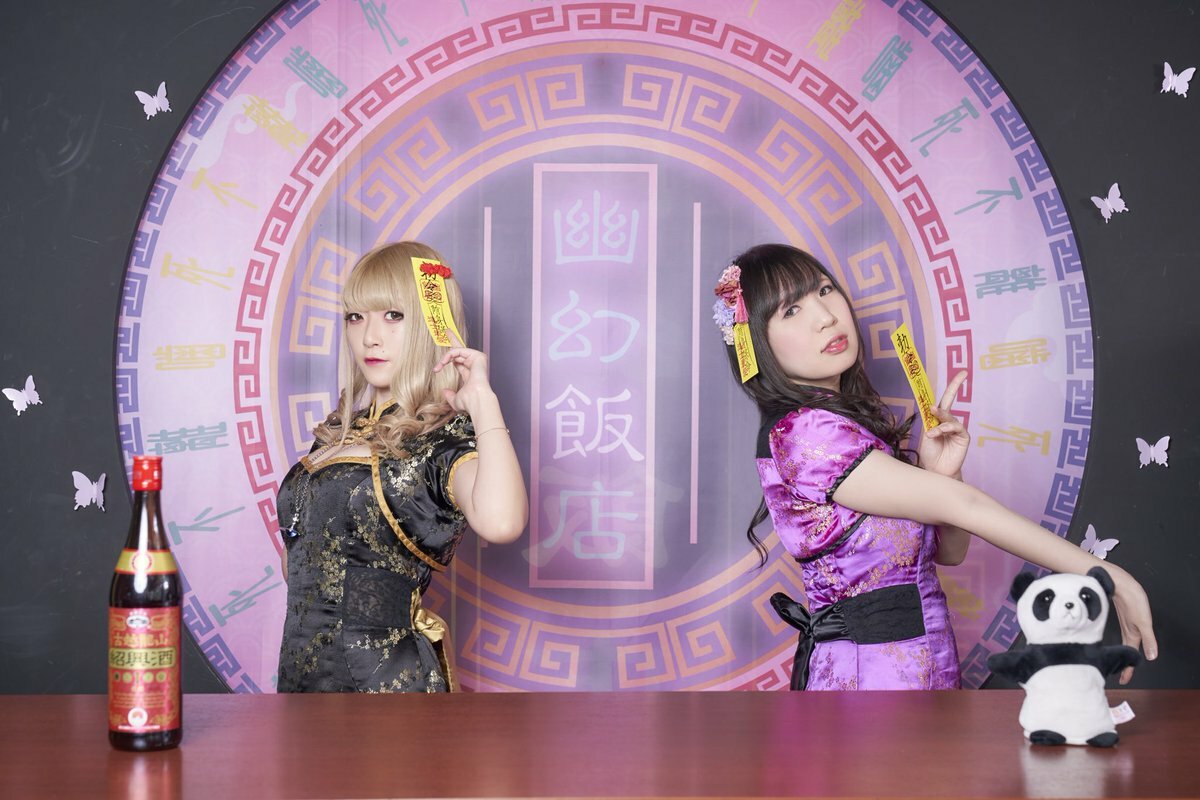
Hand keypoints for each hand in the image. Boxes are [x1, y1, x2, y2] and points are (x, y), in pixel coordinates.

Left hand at [433, 331, 494, 414]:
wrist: (476, 400)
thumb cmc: (468, 402)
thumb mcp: (455, 399)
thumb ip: (450, 395)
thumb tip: (445, 392)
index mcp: (469, 374)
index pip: (459, 361)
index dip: (451, 356)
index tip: (444, 352)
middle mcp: (474, 365)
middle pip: (461, 349)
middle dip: (453, 340)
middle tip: (446, 331)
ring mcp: (477, 359)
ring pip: (457, 351)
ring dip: (444, 359)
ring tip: (438, 367)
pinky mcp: (478, 356)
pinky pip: (459, 351)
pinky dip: (449, 356)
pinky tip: (443, 363)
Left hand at [917, 370, 969, 477]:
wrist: (936, 471)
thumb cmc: (930, 454)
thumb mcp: (926, 435)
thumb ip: (930, 421)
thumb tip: (932, 407)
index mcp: (937, 419)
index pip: (941, 401)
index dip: (945, 389)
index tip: (951, 375)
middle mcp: (947, 421)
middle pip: (950, 400)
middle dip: (956, 386)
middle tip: (962, 374)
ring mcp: (956, 429)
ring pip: (949, 416)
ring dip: (940, 421)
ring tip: (932, 432)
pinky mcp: (963, 437)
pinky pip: (955, 427)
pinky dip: (944, 429)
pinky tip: (936, 434)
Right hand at [1110, 567, 1158, 683]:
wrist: (1119, 584)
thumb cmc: (1131, 599)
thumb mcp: (1144, 621)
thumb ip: (1149, 639)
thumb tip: (1152, 656)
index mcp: (1132, 634)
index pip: (1130, 656)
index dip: (1128, 669)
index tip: (1124, 680)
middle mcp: (1128, 631)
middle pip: (1127, 652)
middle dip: (1125, 664)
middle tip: (1123, 675)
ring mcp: (1126, 624)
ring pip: (1125, 644)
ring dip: (1125, 654)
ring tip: (1125, 662)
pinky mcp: (1126, 618)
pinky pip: (1124, 635)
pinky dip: (1124, 642)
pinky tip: (1126, 639)